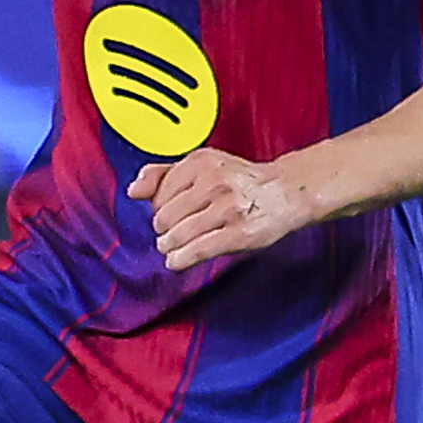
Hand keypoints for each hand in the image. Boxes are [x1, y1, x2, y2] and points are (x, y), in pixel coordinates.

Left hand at [131, 149, 327, 268]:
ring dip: (169, 245)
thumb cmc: (242, 181)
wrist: (288, 192)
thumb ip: (163, 174)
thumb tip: (133, 192)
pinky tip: (177, 260)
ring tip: (172, 247)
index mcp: (202, 162)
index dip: (159, 208)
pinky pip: (198, 250)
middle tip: (172, 232)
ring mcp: (229, 208)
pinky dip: (181, 259)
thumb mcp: (203, 166)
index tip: (171, 212)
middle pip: (165, 216)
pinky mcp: (241, 233)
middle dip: (164, 229)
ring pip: (178, 235)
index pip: (158, 194)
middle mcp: (215, 182)